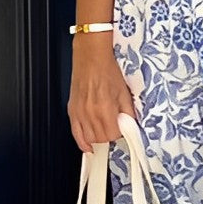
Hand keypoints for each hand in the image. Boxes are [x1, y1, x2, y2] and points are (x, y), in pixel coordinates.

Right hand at [67, 35, 136, 151]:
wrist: (91, 57)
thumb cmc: (107, 70)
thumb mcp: (124, 91)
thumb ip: (128, 112)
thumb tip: (130, 125)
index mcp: (105, 108)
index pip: (114, 135)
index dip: (121, 135)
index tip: (123, 130)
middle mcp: (90, 113)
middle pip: (101, 139)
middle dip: (110, 137)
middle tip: (115, 129)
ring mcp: (79, 113)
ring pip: (89, 139)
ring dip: (98, 139)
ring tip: (104, 133)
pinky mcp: (72, 111)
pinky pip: (75, 134)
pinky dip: (82, 143)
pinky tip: (89, 147)